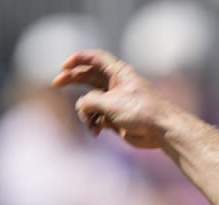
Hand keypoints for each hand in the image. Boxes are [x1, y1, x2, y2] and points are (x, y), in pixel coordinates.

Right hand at [51, 49, 176, 148]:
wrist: (161, 131)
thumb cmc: (141, 111)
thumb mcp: (110, 103)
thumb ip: (89, 101)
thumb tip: (81, 107)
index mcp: (118, 73)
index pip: (95, 58)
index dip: (79, 58)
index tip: (64, 65)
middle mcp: (116, 85)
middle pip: (88, 76)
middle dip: (72, 79)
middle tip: (56, 83)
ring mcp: (115, 101)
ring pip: (90, 101)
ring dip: (85, 111)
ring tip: (90, 121)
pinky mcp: (116, 117)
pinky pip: (96, 117)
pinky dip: (93, 123)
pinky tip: (96, 131)